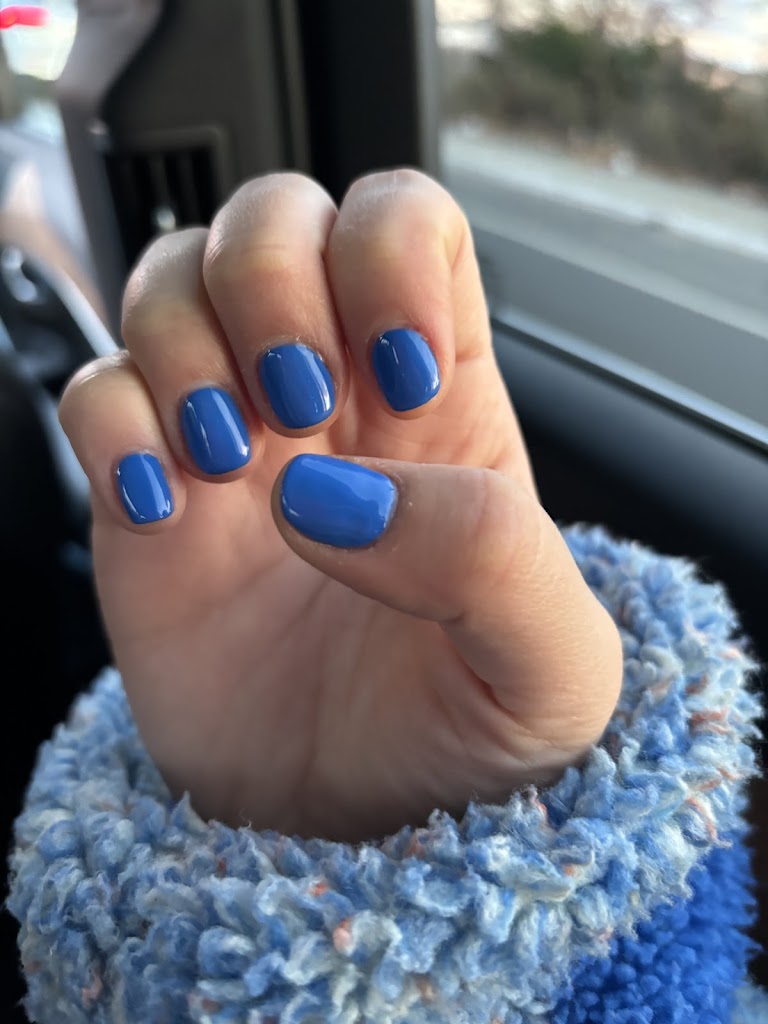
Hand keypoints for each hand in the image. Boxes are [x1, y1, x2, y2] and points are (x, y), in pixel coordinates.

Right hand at [60, 171, 621, 842]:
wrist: (351, 827)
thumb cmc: (463, 733)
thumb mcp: (551, 671)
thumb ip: (494, 560)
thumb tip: (341, 494)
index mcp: (439, 396)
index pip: (407, 221)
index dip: (389, 257)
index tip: (396, 378)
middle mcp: (327, 393)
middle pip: (274, 215)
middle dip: (271, 278)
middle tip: (298, 402)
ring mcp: (227, 437)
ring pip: (170, 279)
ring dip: (186, 345)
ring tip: (229, 462)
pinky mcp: (146, 496)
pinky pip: (95, 393)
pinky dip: (113, 425)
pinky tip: (161, 507)